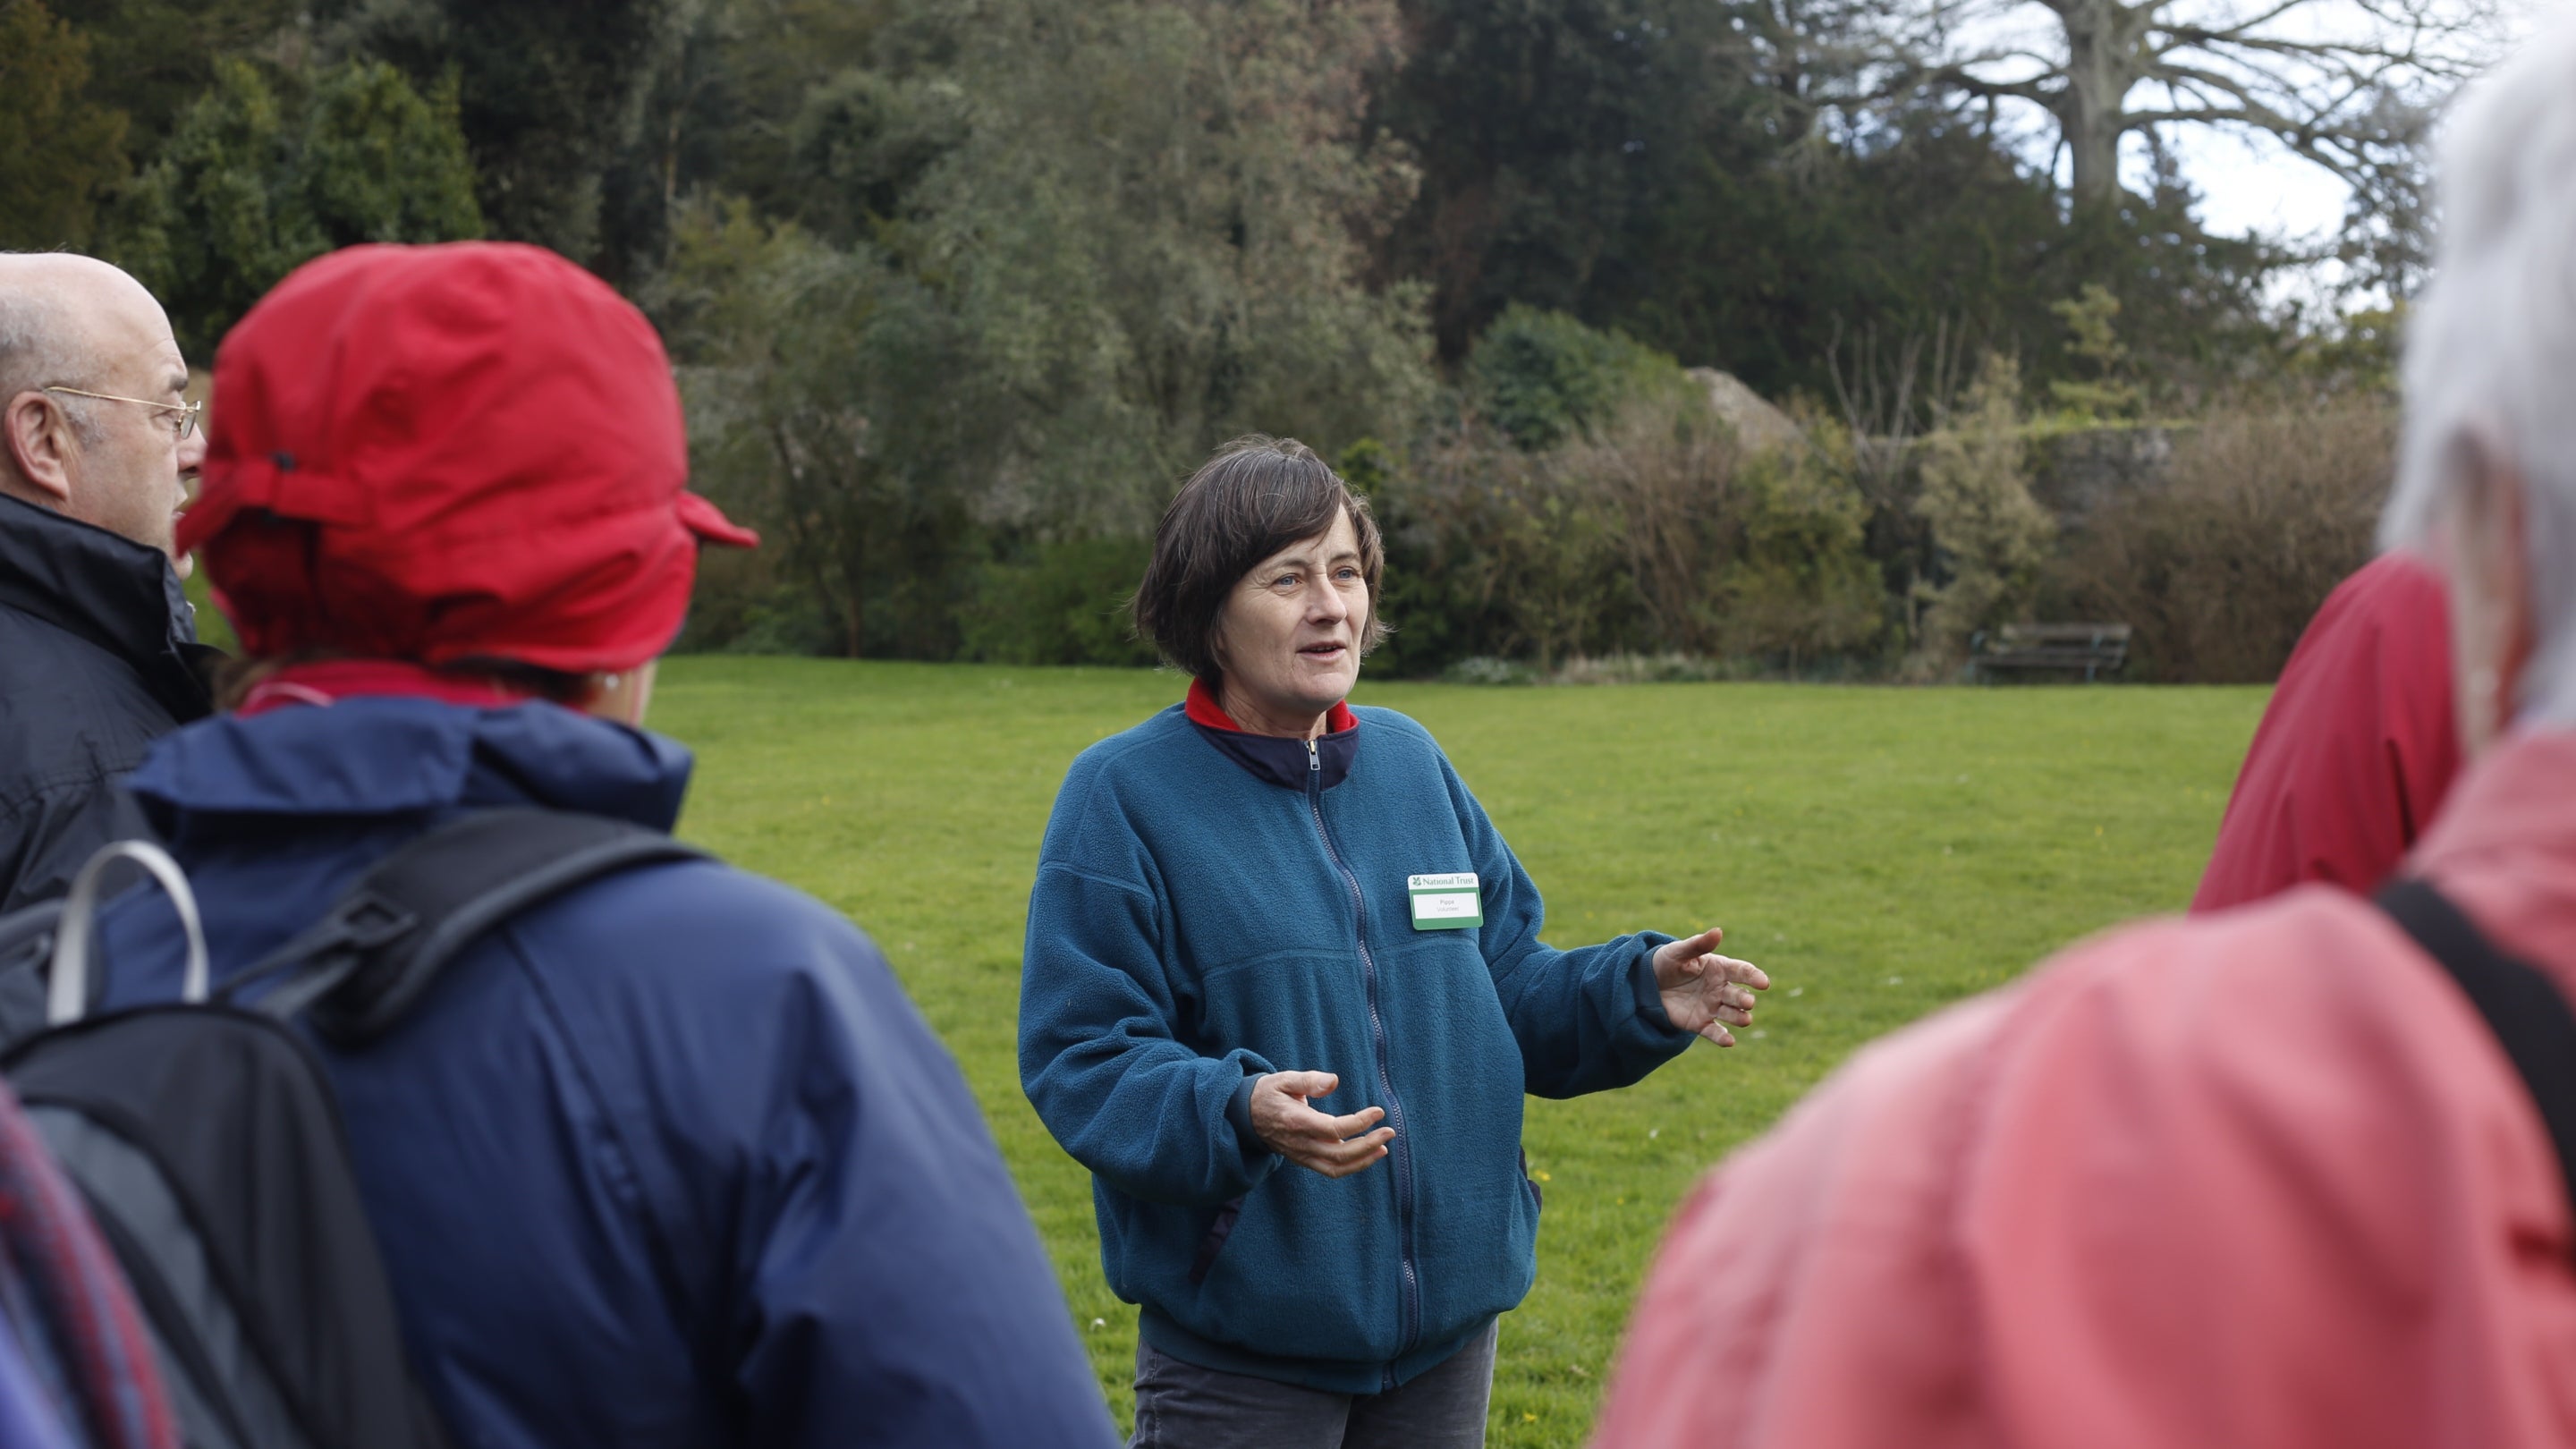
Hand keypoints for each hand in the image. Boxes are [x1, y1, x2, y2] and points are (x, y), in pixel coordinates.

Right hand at [1248, 1071, 1393, 1177]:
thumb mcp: (1284, 1079)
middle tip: (1390, 1131)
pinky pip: (1331, 1170)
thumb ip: (1309, 1080)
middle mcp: (1300, 1143)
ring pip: (1337, 1167)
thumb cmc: (1269, 1093)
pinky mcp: (1304, 1160)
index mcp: (1297, 1121)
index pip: (1334, 1129)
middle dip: (1368, 1144)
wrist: (1245, 1117)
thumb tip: (1334, 1081)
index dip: (1359, 1123)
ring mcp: (1302, 1155)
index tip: (1378, 1111)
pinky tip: (1368, 1155)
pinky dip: (1352, 1166)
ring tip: (1383, 1147)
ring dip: (1364, 1160)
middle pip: (1340, 1153)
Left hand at [1652, 928, 1770, 1046]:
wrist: (1647, 983)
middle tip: (1747, 1002)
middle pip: (1739, 995)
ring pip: (1732, 1014)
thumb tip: (1718, 931)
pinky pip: (1714, 1032)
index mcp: (1719, 968)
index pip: (1742, 971)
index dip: (1754, 976)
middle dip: (1745, 999)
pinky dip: (1722, 1037)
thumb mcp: (1679, 951)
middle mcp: (1720, 989)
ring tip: (1745, 1019)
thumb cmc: (1667, 962)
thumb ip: (1699, 944)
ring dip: (1740, 1017)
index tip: (1764, 983)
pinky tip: (1729, 1042)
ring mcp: (1712, 1007)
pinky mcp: (1700, 1023)